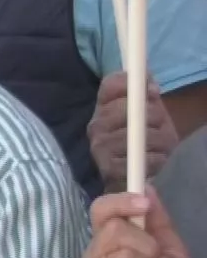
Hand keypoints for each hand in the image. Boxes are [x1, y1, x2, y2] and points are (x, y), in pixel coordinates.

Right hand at [91, 73, 179, 192]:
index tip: (152, 91)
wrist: (132, 173)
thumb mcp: (147, 110)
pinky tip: (153, 159)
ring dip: (158, 140)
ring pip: (137, 135)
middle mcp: (95, 124)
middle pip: (127, 108)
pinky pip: (141, 158)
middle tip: (160, 123)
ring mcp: (99, 146)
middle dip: (152, 115)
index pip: (111, 84)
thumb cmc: (143, 137)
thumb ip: (146, 91)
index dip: (132, 84)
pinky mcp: (108, 168)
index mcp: (102, 106)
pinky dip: (155, 159)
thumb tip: (148, 84)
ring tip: (160, 144)